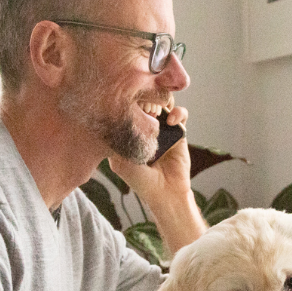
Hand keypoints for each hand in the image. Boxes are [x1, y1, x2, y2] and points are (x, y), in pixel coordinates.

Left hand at [110, 105, 204, 253]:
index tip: (127, 102)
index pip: (128, 107)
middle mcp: (147, 127)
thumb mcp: (119, 160)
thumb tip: (112, 115)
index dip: (129, 100)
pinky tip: (172, 122)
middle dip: (145, 97)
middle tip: (144, 106)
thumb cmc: (140, 180)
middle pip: (146, 100)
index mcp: (130, 132)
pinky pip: (180, 114)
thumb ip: (115, 139)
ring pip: (164, 102)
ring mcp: (163, 128)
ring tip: (156, 112)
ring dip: (161, 101)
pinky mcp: (179, 132)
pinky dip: (177, 113)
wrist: (165, 193)